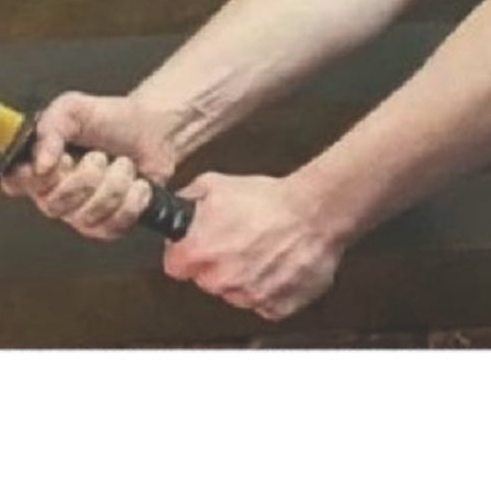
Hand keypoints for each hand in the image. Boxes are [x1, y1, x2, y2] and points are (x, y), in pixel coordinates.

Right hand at [0, 91, 176, 241]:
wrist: (152, 129)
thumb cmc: (111, 118)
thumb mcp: (72, 109)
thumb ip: (49, 129)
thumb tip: (39, 163)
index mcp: (39, 164)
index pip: (16, 183)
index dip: (36, 178)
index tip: (60, 160)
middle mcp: (55, 193)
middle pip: (54, 204)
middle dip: (86, 176)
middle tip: (98, 156)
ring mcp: (80, 213)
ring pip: (87, 216)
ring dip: (114, 184)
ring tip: (122, 166)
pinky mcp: (108, 225)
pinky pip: (112, 226)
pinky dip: (132, 200)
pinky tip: (135, 184)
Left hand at [161, 172, 343, 320]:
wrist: (314, 212)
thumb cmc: (271, 200)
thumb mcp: (216, 183)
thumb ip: (189, 199)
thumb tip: (180, 205)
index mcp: (200, 253)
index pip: (175, 265)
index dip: (185, 252)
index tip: (195, 245)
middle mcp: (221, 281)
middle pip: (207, 280)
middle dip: (216, 263)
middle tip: (237, 240)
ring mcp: (249, 298)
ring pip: (236, 293)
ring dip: (244, 276)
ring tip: (263, 249)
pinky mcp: (276, 307)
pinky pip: (265, 303)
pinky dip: (270, 288)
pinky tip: (278, 264)